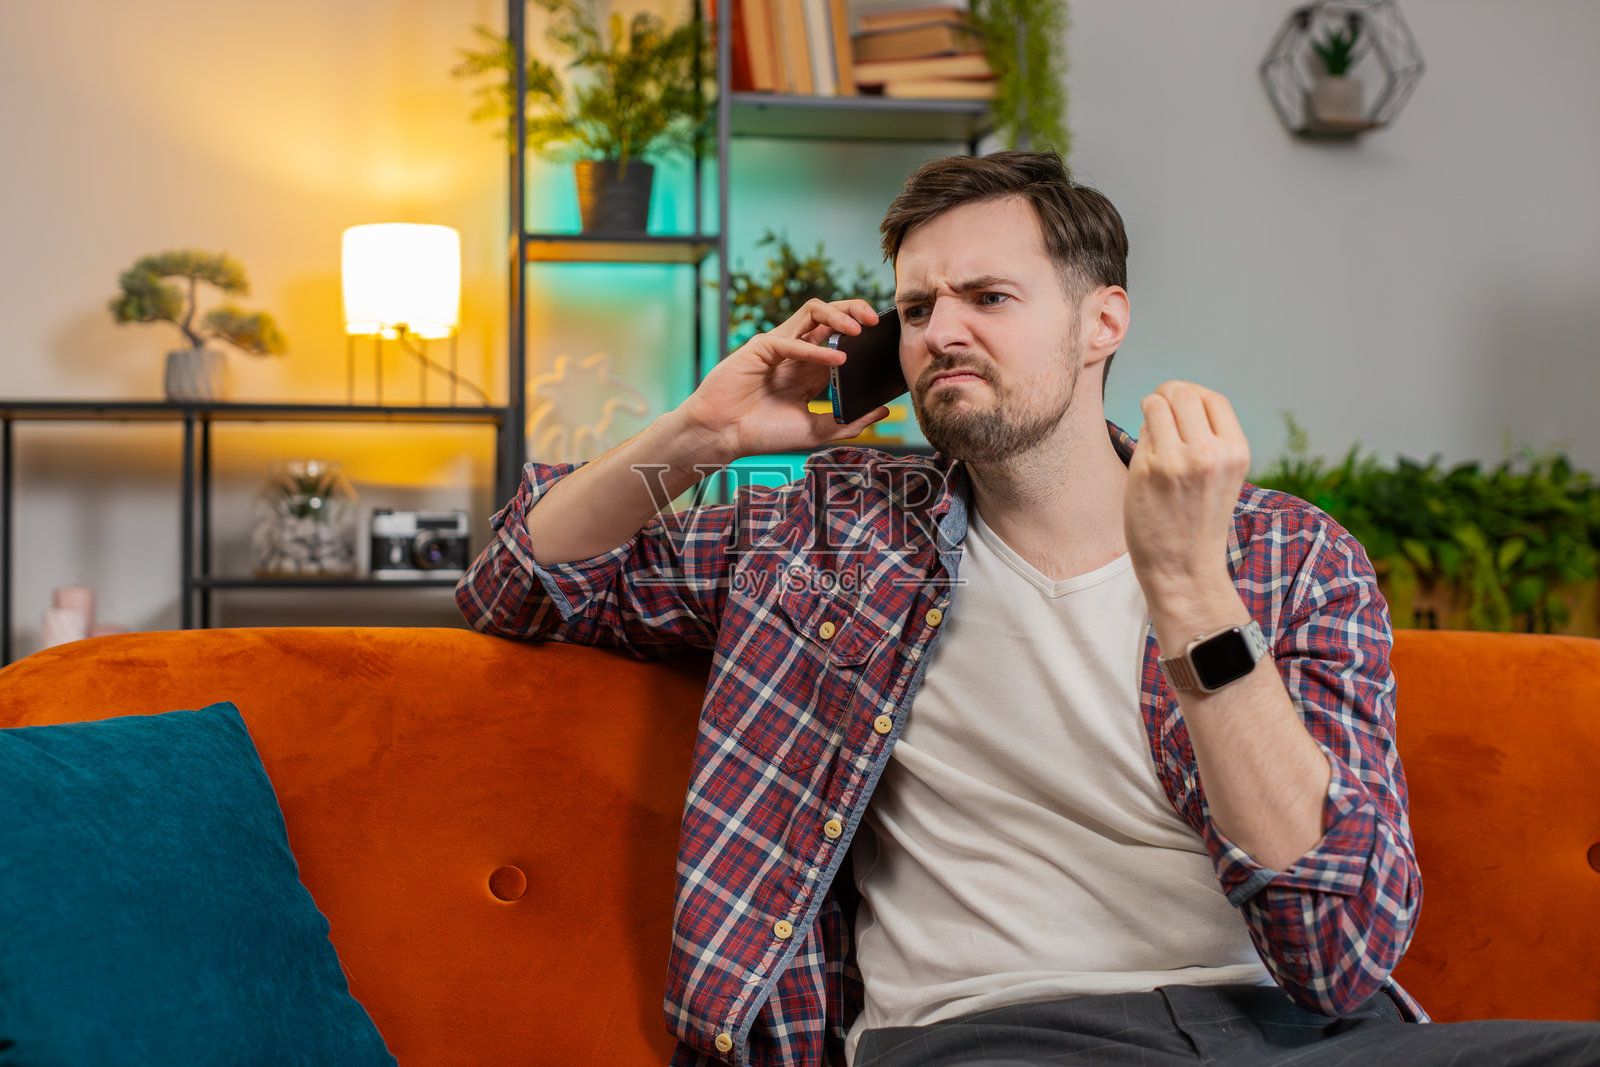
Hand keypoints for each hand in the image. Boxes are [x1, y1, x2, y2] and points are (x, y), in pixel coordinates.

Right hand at [676, 298, 890, 462]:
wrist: (723, 437)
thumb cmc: (762, 433)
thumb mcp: (815, 431)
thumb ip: (848, 421)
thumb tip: (883, 411)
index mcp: (811, 370)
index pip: (844, 342)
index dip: (866, 338)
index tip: (887, 342)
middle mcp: (798, 353)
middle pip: (831, 318)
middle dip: (856, 311)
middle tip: (876, 321)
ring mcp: (781, 346)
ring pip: (813, 312)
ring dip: (839, 315)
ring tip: (860, 329)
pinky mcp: (761, 347)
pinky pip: (792, 339)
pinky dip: (815, 349)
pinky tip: (835, 360)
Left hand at [1124, 382, 1250, 618]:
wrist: (1184, 569)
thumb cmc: (1198, 522)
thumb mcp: (1223, 475)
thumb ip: (1209, 438)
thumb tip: (1174, 398)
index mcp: (1236, 452)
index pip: (1212, 398)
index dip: (1191, 395)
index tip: (1179, 406)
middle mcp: (1210, 452)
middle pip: (1182, 392)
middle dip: (1166, 396)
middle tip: (1158, 413)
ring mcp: (1177, 460)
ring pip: (1155, 404)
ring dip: (1149, 411)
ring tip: (1153, 436)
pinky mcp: (1147, 470)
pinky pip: (1140, 433)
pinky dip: (1141, 439)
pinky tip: (1146, 462)